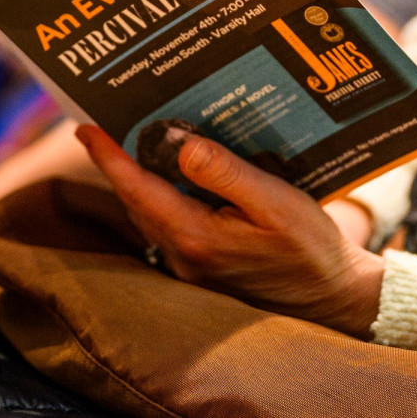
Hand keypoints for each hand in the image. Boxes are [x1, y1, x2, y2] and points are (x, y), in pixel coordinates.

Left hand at [80, 125, 384, 337]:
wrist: (331, 297)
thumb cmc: (308, 248)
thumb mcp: (275, 203)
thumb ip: (226, 174)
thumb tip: (181, 143)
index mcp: (196, 236)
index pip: (138, 189)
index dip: (109, 156)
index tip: (85, 125)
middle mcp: (183, 254)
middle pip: (136, 200)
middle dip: (117, 161)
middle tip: (103, 119)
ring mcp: (190, 265)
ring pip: (150, 213)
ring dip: (137, 178)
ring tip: (130, 139)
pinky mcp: (201, 266)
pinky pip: (168, 223)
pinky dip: (160, 194)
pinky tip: (171, 173)